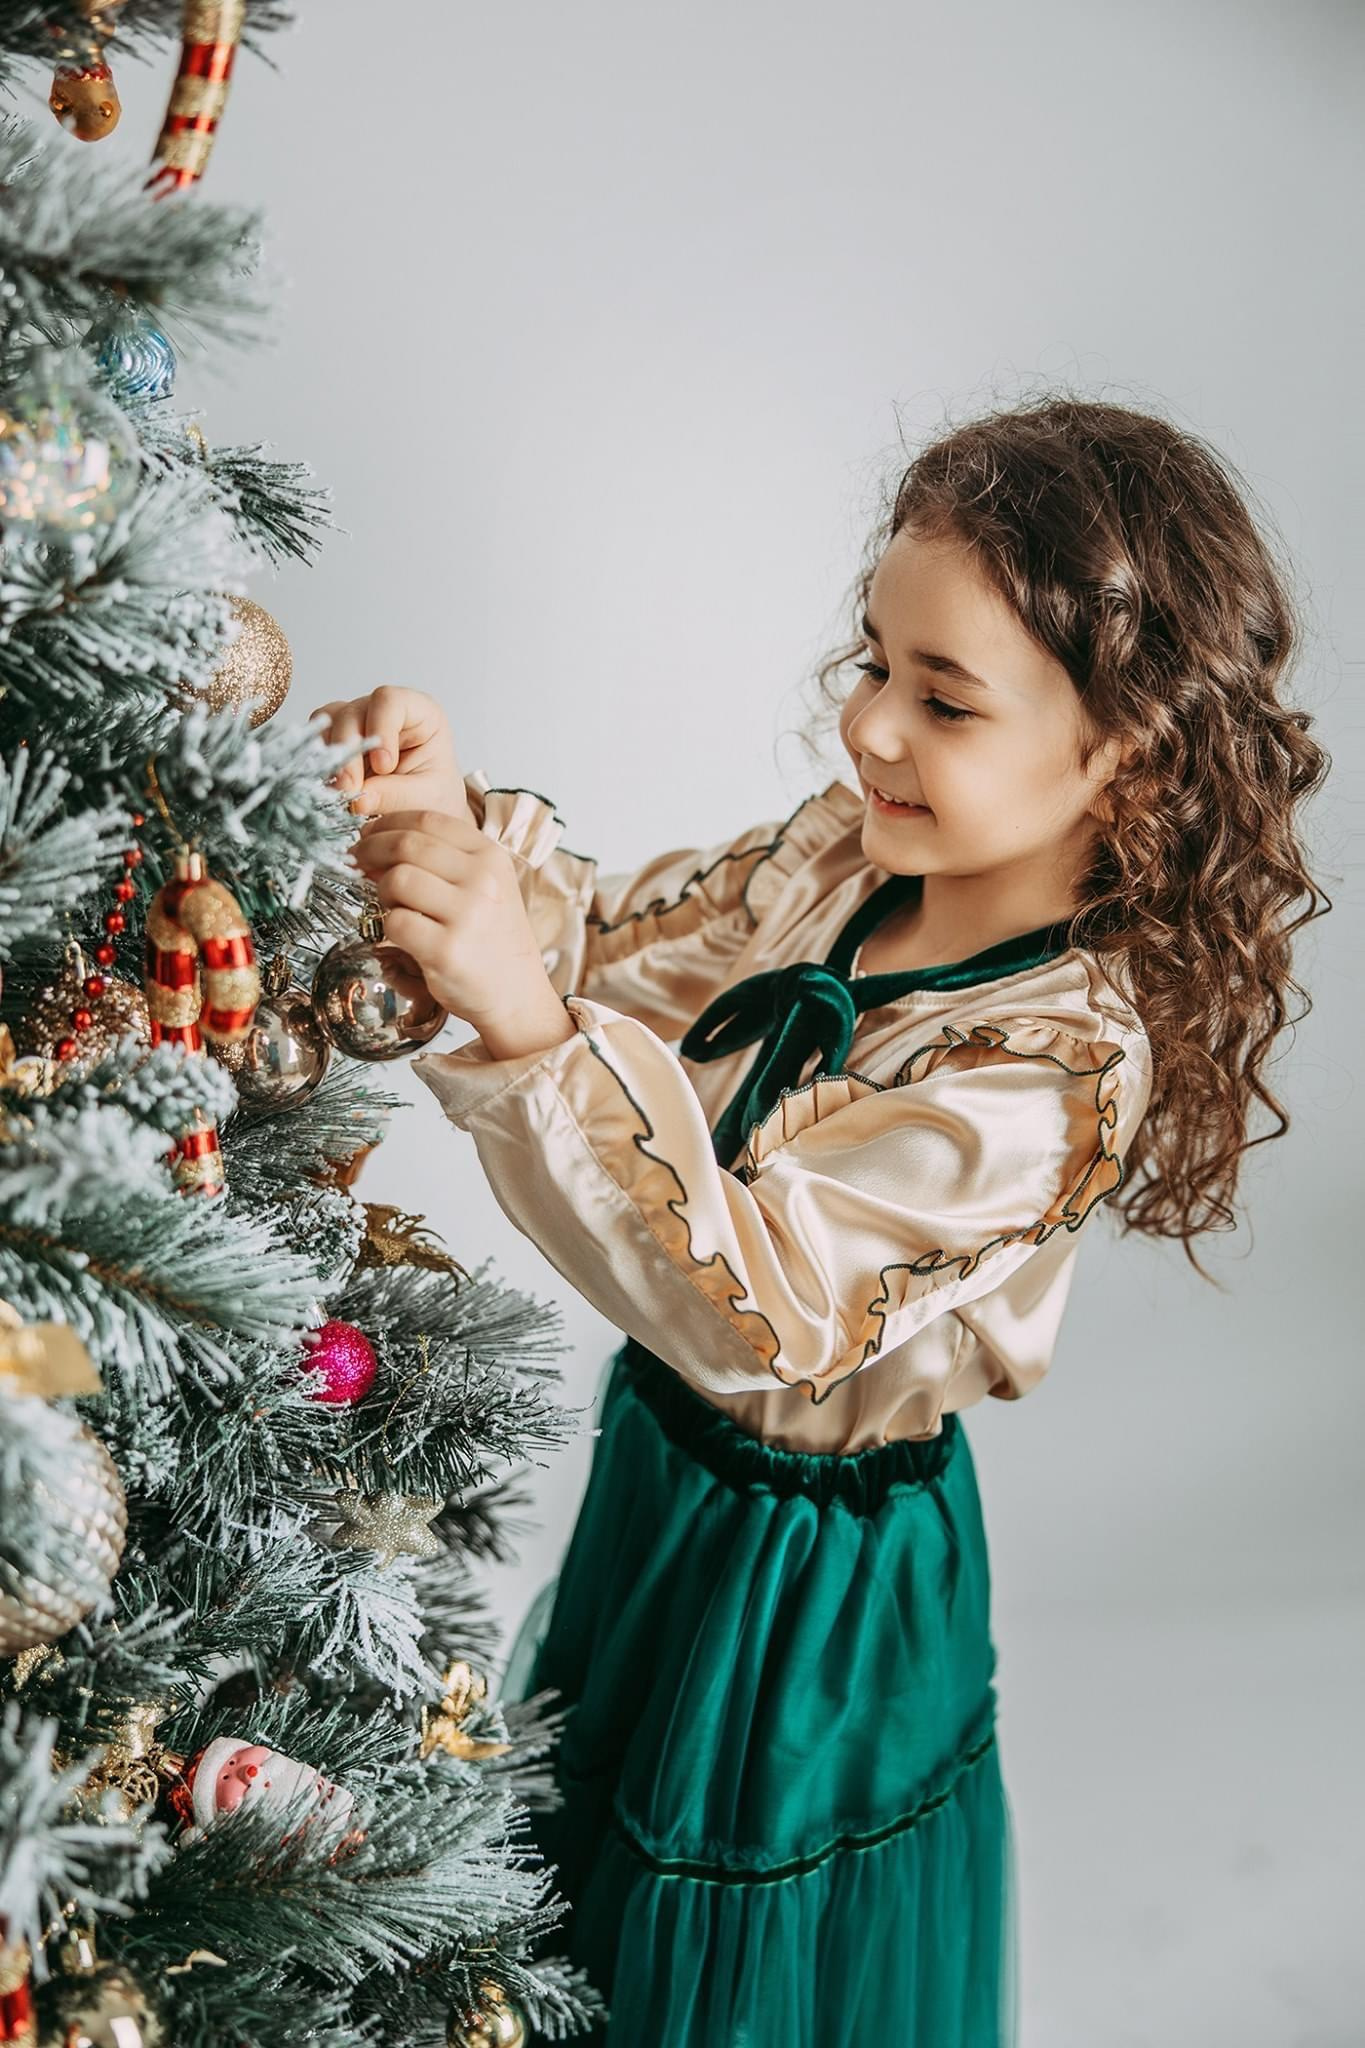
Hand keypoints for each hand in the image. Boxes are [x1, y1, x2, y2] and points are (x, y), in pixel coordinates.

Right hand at [310, 687, 467, 820]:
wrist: (422, 813)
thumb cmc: (435, 798)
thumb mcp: (427, 800)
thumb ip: (396, 796)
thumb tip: (359, 800)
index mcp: (419, 713)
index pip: (390, 701)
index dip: (381, 729)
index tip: (384, 767)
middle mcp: (383, 712)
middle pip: (352, 712)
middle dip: (349, 753)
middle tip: (351, 790)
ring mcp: (356, 724)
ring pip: (327, 723)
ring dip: (330, 759)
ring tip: (341, 793)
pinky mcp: (336, 742)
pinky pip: (315, 742)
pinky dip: (318, 764)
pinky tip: (330, 787)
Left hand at [351, 808, 571, 1049]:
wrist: (516, 992)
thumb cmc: (492, 937)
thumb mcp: (484, 885)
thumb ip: (442, 859)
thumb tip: (377, 840)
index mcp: (490, 856)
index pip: (427, 819)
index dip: (387, 823)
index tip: (368, 836)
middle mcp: (482, 880)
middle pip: (406, 845)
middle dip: (370, 851)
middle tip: (358, 863)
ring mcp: (466, 915)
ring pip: (396, 880)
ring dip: (381, 892)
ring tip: (391, 906)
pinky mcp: (446, 950)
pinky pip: (395, 923)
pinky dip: (386, 927)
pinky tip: (398, 934)